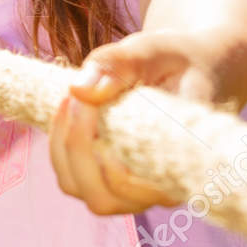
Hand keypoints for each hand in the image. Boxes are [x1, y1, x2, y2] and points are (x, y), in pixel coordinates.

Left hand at [49, 31, 208, 214]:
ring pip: (81, 190)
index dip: (102, 151)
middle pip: (103, 197)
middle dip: (78, 145)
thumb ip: (119, 63)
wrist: (187, 70)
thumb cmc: (173, 61)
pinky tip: (70, 108)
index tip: (91, 99)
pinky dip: (59, 146)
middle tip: (77, 97)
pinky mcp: (110, 183)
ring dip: (65, 146)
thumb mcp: (152, 50)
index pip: (134, 184)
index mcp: (183, 164)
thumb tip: (79, 89)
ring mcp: (134, 191)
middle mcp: (161, 189)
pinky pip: (71, 179)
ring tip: (73, 101)